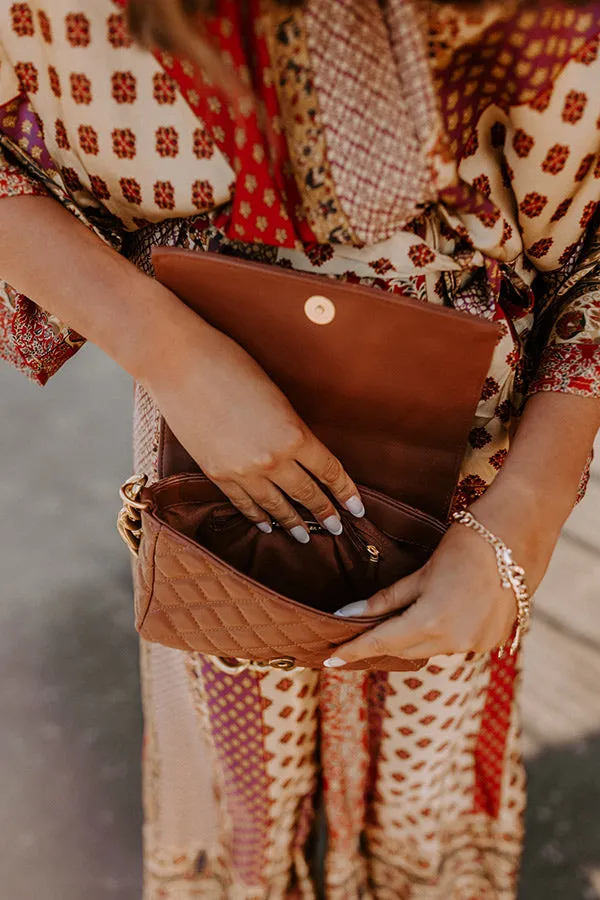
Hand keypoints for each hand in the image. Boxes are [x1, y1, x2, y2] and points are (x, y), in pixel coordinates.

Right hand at [143, 313, 363, 541]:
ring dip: (294, 523)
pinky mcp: (216, 474)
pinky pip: (243, 504)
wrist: (179, 362)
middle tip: (337, 528)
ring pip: (276, 506)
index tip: (358, 507)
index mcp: (294, 434)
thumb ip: (291, 428)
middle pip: (307, 494)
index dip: (346, 492)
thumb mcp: (276, 396)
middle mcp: (272, 460)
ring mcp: (242, 471)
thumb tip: (301, 453)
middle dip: (325, 513)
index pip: (330, 471)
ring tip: (305, 537)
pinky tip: (266, 525)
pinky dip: (257, 516)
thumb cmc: (231, 364)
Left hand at [324, 493, 554, 665]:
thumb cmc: (464, 545)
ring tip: (393, 626)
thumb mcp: (420, 573)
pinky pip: (454, 645)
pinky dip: (439, 635)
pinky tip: (436, 617)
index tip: (330, 660)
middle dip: (380, 645)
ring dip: (410, 639)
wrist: (517, 537)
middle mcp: (456, 641)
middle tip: (354, 639)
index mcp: (432, 622)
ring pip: (430, 649)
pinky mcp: (492, 641)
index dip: (354, 651)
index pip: (382, 643)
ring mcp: (477, 644)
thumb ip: (385, 599)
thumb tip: (347, 614)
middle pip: (405, 650)